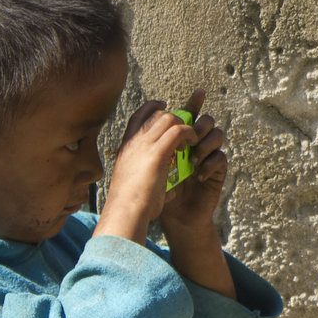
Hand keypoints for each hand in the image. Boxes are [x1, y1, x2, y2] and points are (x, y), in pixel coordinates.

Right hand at [95, 100, 197, 243]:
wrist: (126, 212)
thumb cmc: (130, 204)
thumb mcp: (134, 182)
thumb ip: (146, 174)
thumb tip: (164, 182)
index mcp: (126, 147)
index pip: (138, 116)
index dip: (152, 107)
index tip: (164, 106)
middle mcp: (133, 141)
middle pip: (156, 114)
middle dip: (174, 116)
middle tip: (185, 129)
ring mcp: (144, 145)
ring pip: (168, 118)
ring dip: (183, 126)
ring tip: (190, 140)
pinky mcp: (157, 153)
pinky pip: (178, 130)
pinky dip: (188, 133)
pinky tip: (192, 144)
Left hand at [159, 89, 228, 231]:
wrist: (172, 216)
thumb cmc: (157, 190)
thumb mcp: (149, 161)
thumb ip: (155, 141)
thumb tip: (161, 118)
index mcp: (177, 138)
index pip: (188, 114)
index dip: (195, 102)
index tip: (199, 92)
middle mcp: (194, 144)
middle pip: (206, 121)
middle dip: (200, 125)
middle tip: (190, 138)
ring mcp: (206, 157)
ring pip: (217, 135)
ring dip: (205, 143)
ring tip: (193, 159)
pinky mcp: (216, 172)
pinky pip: (221, 157)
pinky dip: (210, 163)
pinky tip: (198, 175)